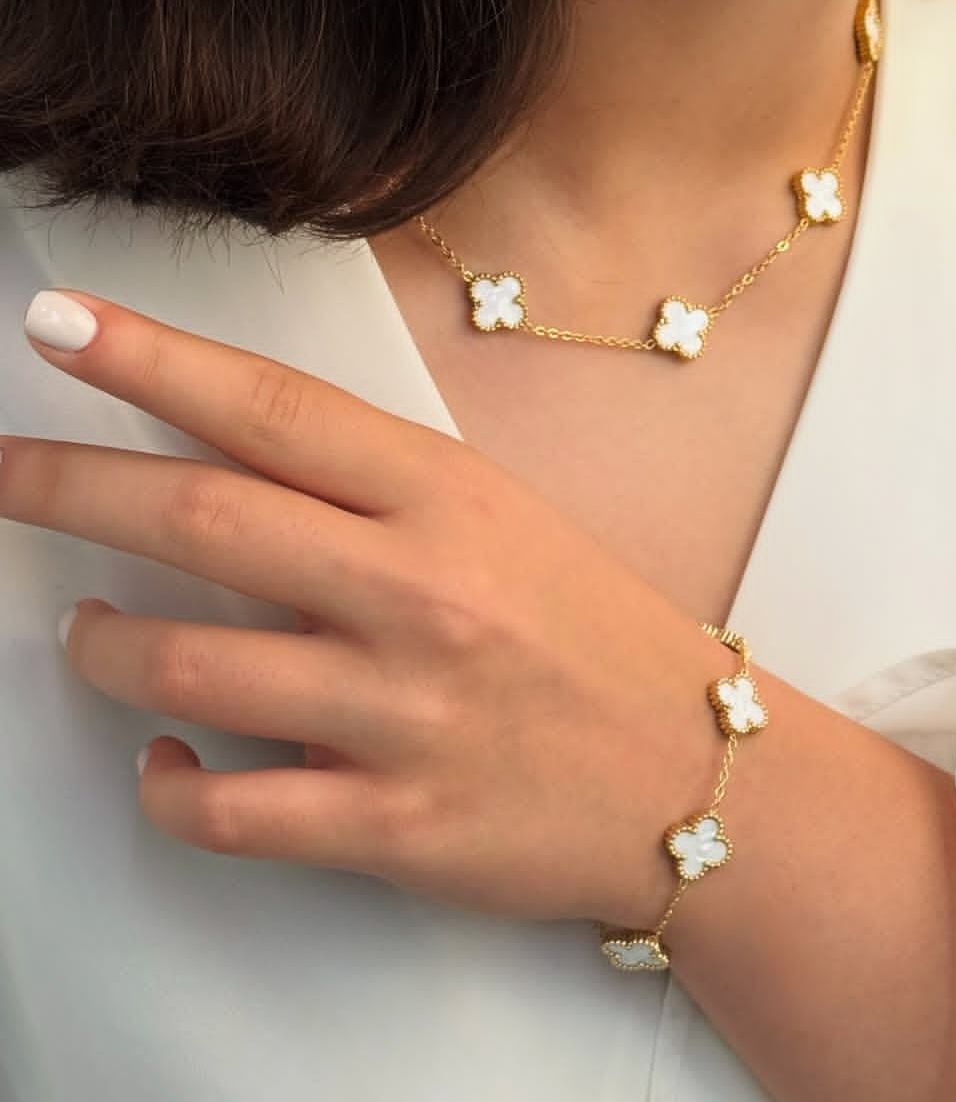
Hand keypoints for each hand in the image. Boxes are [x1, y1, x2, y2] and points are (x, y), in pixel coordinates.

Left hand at [1, 291, 729, 927]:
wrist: (697, 777)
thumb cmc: (597, 636)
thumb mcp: (503, 522)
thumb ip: (375, 493)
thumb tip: (230, 468)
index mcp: (449, 500)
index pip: (272, 410)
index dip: (151, 360)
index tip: (60, 324)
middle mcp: (420, 594)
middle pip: (199, 520)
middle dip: (67, 487)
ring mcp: (404, 714)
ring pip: (186, 670)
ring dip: (105, 650)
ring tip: (91, 634)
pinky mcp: (396, 825)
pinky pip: (228, 810)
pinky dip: (166, 788)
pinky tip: (166, 764)